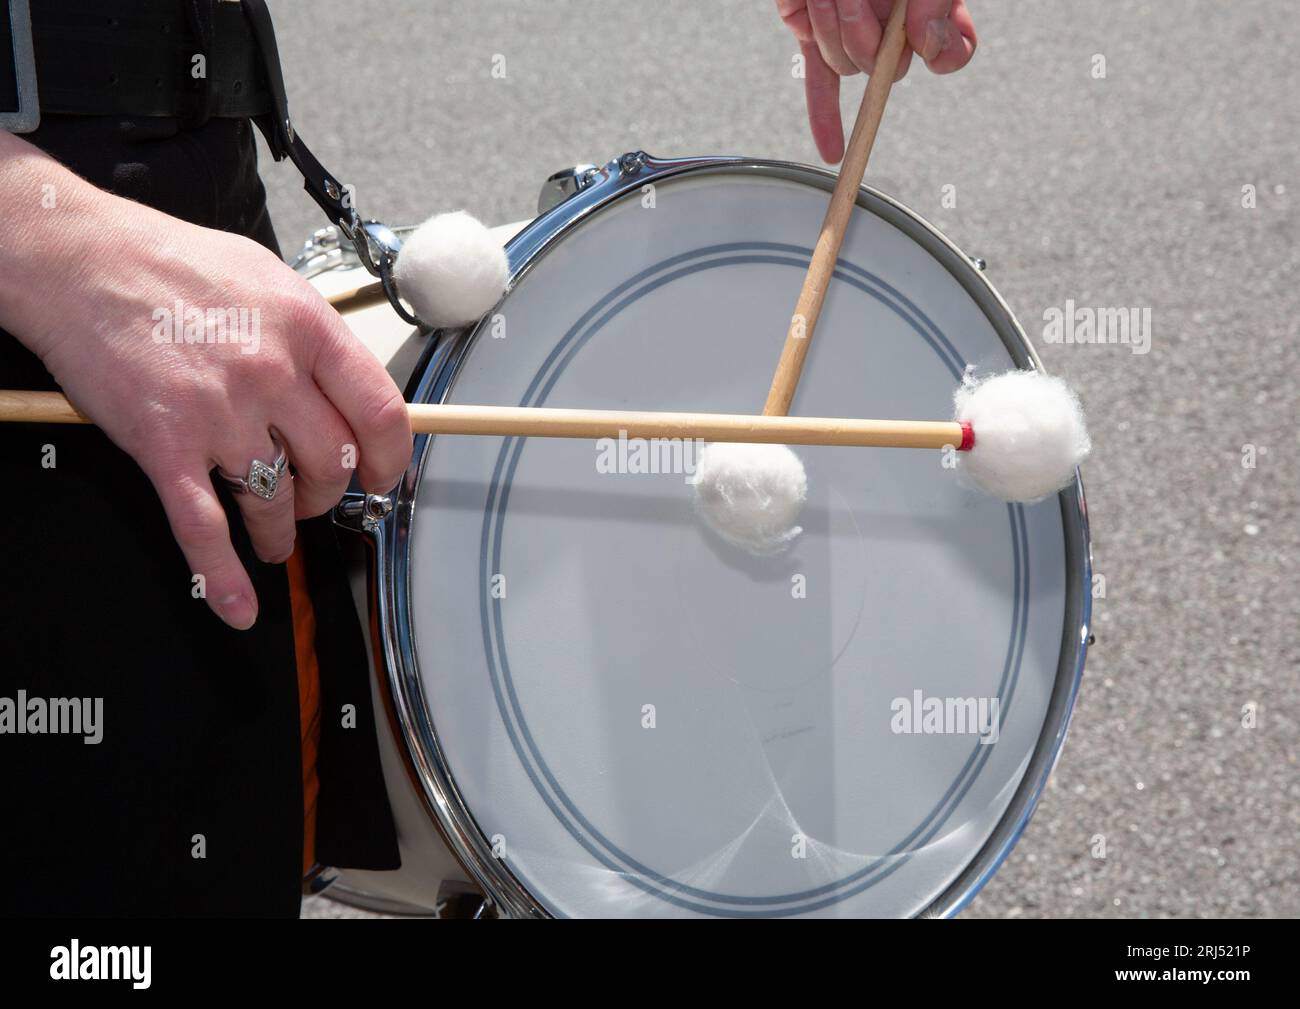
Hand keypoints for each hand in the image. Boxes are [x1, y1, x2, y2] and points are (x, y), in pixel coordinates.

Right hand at [4, 158, 411, 630]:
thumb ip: (315, 338)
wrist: (78, 259)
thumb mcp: (269, 279)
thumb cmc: (169, 262)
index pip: (381, 414)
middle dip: (327, 494)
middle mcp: (271, 373)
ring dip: (279, 529)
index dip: (392, 459)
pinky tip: (239, 606)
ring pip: (274, 499)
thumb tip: (350, 389)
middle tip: (314, 497)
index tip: (386, 476)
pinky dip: (223, 576)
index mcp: (307, 329)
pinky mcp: (165, 444)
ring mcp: (219, 413)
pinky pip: (204, 527)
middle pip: (332, 463)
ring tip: (274, 536)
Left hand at [776, 0, 977, 161]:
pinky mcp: (811, 31)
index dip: (942, 50)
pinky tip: (832, 149)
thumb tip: (925, 42)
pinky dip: (825, 119)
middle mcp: (893, 26)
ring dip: (837, 27)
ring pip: (847, 64)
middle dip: (873, 32)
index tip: (923, 28)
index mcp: (926, 7)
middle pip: (890, 67)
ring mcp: (850, 31)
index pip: (951, 52)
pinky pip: (820, 86)